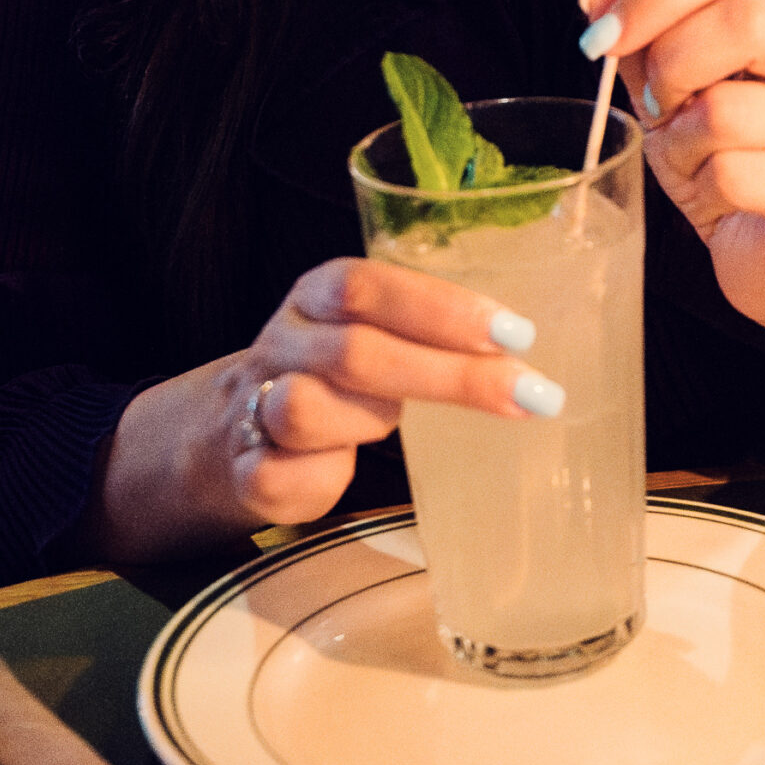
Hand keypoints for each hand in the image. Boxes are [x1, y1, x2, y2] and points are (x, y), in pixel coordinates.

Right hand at [93, 257, 559, 562]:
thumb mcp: (379, 333)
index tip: (516, 333)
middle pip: (357, 351)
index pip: (369, 284)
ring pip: (305, 409)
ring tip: (395, 430)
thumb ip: (434, 331)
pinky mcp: (246, 468)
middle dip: (449, 376)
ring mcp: (256, 403)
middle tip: (529, 395)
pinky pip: (281, 476)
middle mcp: (286, 340)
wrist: (231, 430)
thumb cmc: (338, 376)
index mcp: (320, 293)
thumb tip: (533, 349)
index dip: (442, 308)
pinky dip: (322, 480)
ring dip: (369, 423)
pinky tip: (342, 471)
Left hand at [580, 0, 764, 336]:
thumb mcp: (675, 93)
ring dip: (680, 142)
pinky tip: (718, 200)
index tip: (603, 35)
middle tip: (655, 104)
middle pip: (747, 19)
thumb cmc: (728, 161)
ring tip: (692, 161)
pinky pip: (732, 175)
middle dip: (670, 62)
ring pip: (726, 110)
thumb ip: (642, 42)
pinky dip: (703, 190)